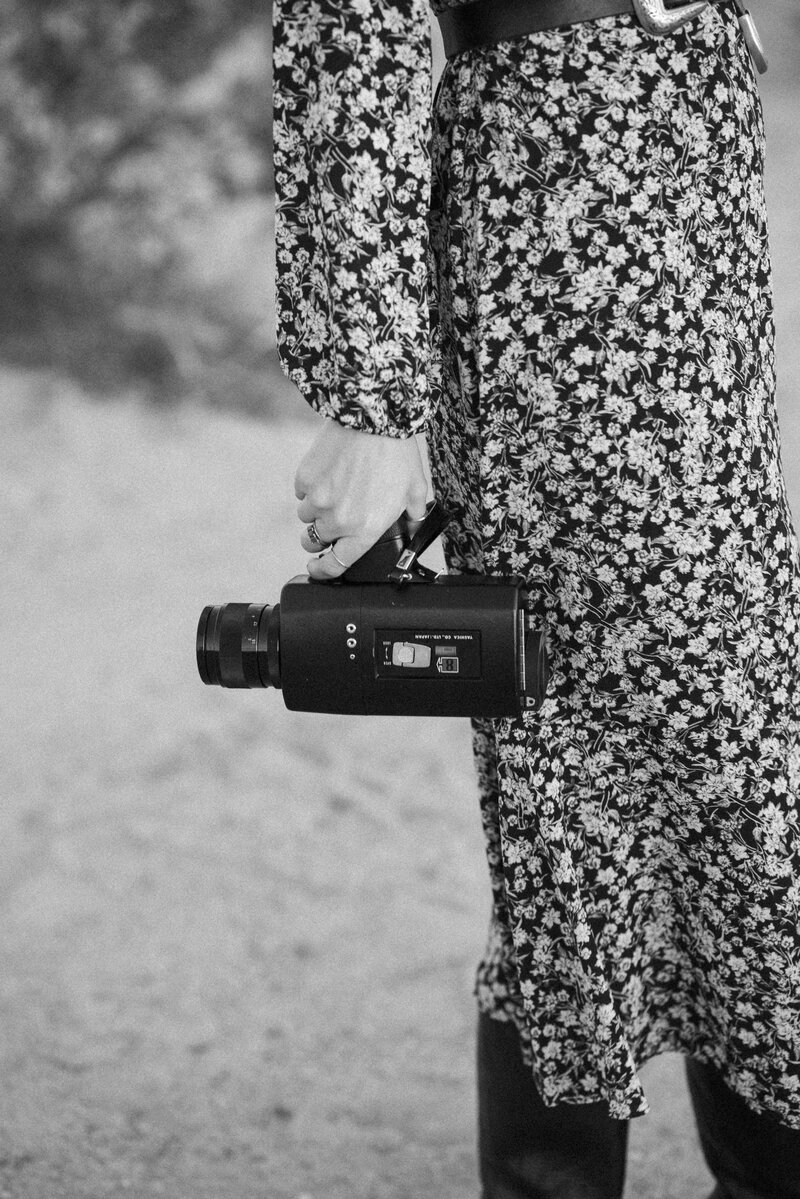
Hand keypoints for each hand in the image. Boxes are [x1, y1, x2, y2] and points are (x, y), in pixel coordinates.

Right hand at [294, 418, 428, 578]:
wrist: (372, 418)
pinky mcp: (305, 479)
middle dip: (320, 536)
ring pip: (307, 516)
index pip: (335, 565)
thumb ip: (412, 513)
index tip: (317, 568)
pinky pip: (301, 492)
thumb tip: (412, 522)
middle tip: (332, 520)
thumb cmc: (397, 453)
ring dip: (316, 510)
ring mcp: (317, 500)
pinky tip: (329, 474)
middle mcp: (337, 521)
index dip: (323, 571)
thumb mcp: (414, 489)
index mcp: (364, 530)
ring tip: (336, 490)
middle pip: (314, 541)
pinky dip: (311, 488)